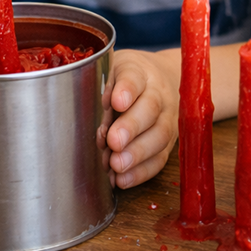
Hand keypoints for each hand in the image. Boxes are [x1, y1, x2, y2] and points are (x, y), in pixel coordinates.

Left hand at [99, 48, 178, 188]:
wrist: (161, 82)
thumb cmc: (126, 79)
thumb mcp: (112, 71)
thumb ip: (98, 86)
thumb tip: (83, 109)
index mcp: (140, 72)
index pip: (135, 77)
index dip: (127, 89)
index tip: (116, 101)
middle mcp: (158, 94)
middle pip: (150, 108)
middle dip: (132, 127)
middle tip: (114, 141)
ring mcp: (167, 119)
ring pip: (160, 135)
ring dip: (138, 153)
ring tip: (117, 164)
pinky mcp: (168, 143)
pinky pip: (160, 158)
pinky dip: (142, 172)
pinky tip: (123, 179)